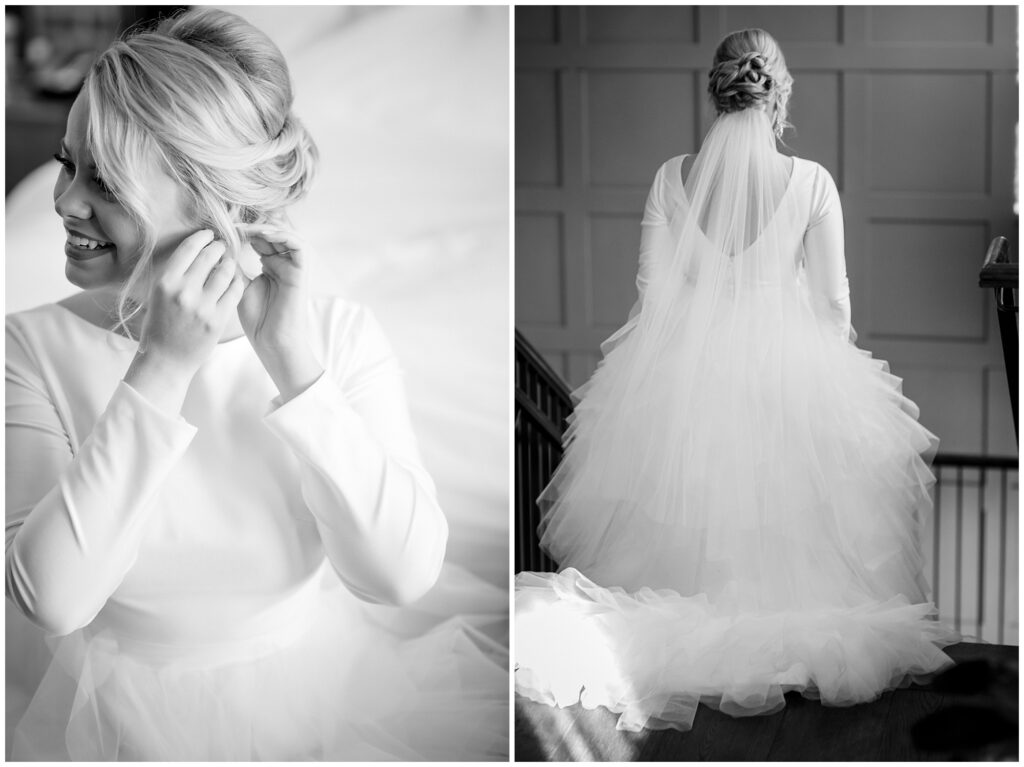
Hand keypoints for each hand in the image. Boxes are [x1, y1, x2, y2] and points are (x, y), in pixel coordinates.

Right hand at [125, 229, 245, 412]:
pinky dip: (237, 282)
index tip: (209, 234)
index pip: (189, 249)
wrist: (166, 360)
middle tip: (223, 246)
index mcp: (165, 282)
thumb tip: (198, 250)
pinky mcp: (218, 320)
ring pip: (225, 272)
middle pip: (209, 257)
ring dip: (230, 263)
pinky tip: (236, 279)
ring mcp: (202, 306)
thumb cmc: (161, 325)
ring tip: (230, 261)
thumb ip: (177, 274)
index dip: (202, 237)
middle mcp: (183, 292)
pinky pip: (235, 292)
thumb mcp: (159, 295)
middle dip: (219, 247)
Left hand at [236, 224, 322, 400]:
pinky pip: (298, 245)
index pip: (259, 240)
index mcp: (270, 267)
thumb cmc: (257, 320)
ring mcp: (293, 267)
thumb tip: (218, 246)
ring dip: (267, 228)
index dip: (242, 231)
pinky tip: (264, 235)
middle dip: (253, 227)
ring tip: (248, 229)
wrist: (273, 342)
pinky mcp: (302, 272)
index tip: (222, 229)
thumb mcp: (239, 287)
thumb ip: (234, 266)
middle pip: (272, 234)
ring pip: (286, 235)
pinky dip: (283, 235)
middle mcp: (283, 264)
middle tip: (233, 224)